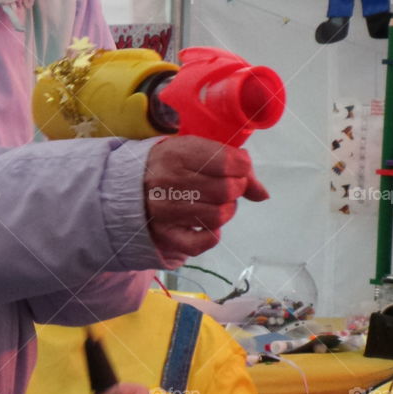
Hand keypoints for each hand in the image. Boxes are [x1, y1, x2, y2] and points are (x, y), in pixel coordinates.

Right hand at [144, 136, 267, 267]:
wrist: (130, 183)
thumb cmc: (172, 164)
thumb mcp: (196, 151)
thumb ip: (233, 165)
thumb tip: (262, 194)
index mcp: (179, 153)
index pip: (229, 162)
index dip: (242, 167)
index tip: (236, 168)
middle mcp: (170, 181)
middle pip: (227, 190)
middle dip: (236, 189)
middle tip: (227, 187)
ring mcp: (167, 210)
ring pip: (219, 215)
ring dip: (227, 210)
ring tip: (217, 204)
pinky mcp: (166, 234)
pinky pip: (201, 242)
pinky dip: (212, 235)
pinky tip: (208, 225)